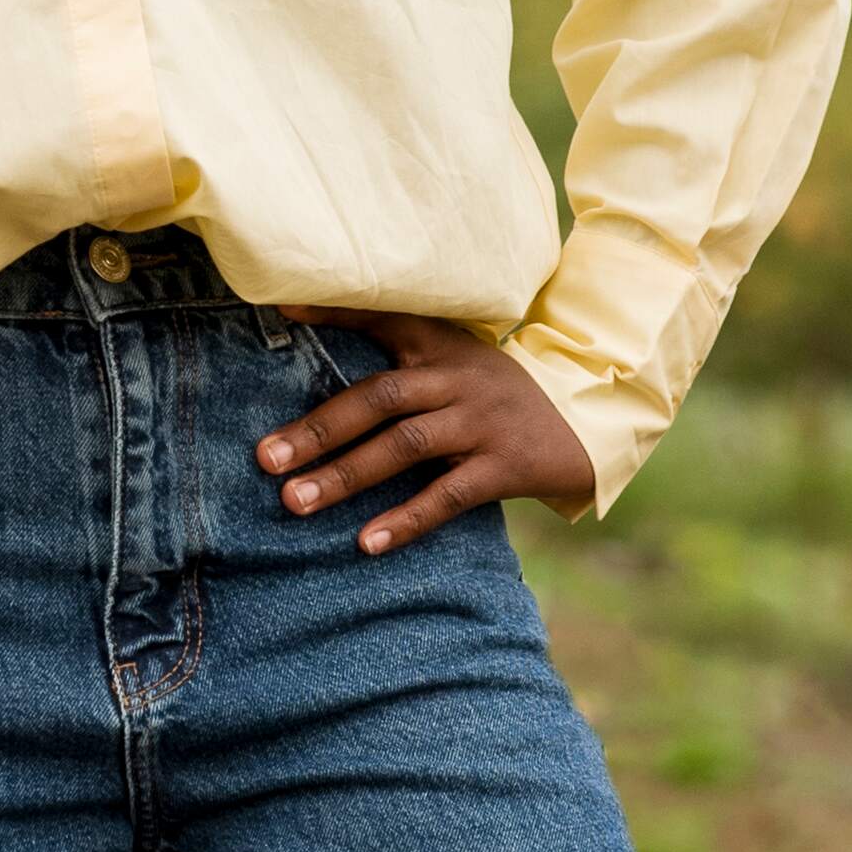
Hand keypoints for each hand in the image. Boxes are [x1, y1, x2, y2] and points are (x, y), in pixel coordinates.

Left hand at [256, 318, 597, 551]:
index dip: (336, 312)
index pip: (384, 318)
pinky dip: (406, 520)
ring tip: (295, 502)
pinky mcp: (504, 467)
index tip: (283, 308)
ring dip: (346, 475)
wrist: (585, 421)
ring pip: (405, 446)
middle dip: (319, 428)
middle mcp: (458, 378)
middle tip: (266, 458)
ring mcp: (481, 423)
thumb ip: (402, 362)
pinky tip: (366, 543)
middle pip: (380, 397)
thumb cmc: (495, 395)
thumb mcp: (456, 362)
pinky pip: (449, 496)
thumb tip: (317, 369)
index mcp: (441, 345)